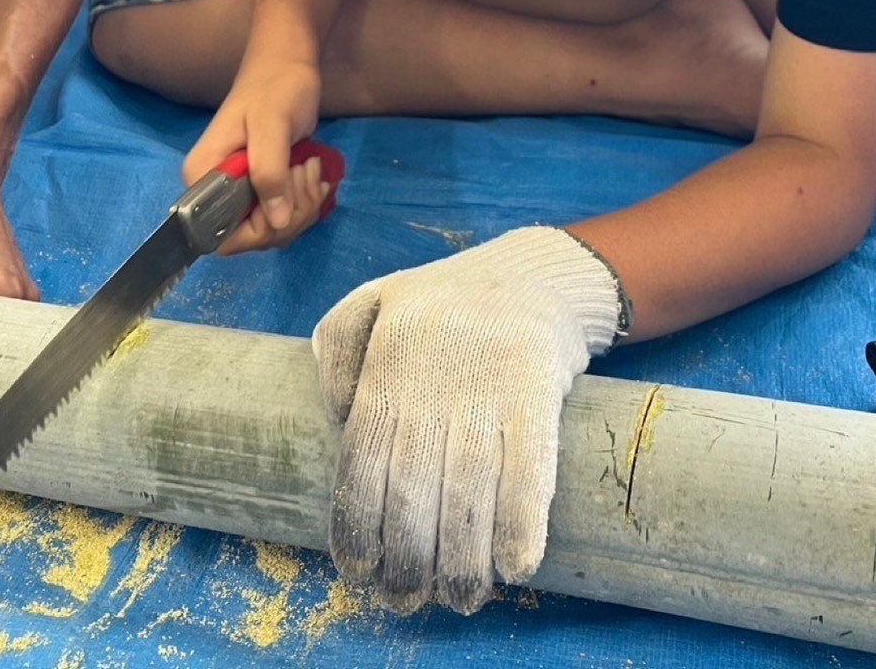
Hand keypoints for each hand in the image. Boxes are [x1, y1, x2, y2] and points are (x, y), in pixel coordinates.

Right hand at [183, 55, 321, 249]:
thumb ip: (270, 172)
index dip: (258, 229)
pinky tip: (314, 172)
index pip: (220, 236)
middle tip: (305, 173)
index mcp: (203, 176)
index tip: (284, 197)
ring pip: (275, 229)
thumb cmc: (276, 87)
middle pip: (253, 237)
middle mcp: (216, 190)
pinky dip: (307, 200)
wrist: (287, 66)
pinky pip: (286, 215)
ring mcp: (241, 191)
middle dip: (290, 213)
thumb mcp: (273, 126)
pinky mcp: (264, 187)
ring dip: (303, 204)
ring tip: (310, 167)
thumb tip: (277, 222)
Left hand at [312, 226, 625, 614]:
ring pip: (468, 494)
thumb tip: (337, 421)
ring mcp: (488, 388)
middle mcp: (433, 381)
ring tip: (462, 598)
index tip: (363, 575)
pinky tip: (514, 567)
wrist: (533, 274)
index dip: (360, 530)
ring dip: (464, 561)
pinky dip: (521, 526)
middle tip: (409, 602)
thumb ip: (338, 354)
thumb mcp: (374, 302)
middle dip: (409, 562)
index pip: (362, 465)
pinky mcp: (538, 392)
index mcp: (388, 364)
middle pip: (413, 493)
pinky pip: (529, 471)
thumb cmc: (444, 302)